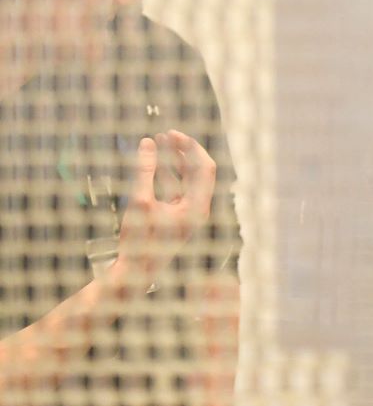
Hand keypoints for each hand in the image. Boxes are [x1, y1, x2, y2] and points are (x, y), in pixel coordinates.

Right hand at [114, 131, 215, 282]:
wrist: (134, 272)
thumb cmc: (137, 241)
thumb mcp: (139, 201)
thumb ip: (145, 171)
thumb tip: (148, 142)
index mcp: (198, 207)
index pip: (205, 168)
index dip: (191, 148)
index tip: (173, 134)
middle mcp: (198, 209)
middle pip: (198, 171)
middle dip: (183, 151)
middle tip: (167, 133)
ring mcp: (188, 214)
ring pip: (186, 179)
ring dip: (174, 160)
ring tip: (159, 141)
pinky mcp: (177, 217)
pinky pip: (176, 189)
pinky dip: (167, 174)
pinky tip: (155, 162)